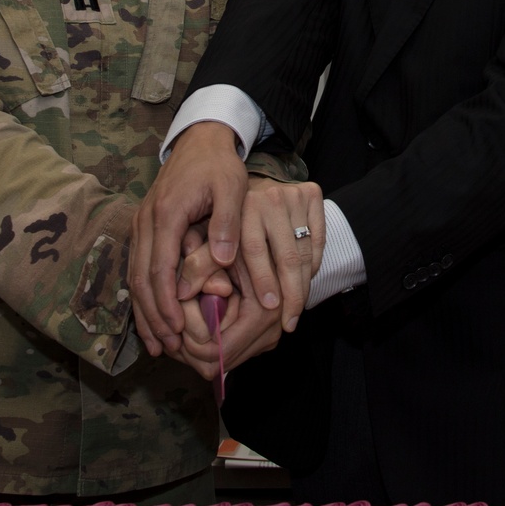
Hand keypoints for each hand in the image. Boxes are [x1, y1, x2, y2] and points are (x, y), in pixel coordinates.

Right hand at [129, 122, 246, 356]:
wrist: (200, 140)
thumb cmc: (218, 165)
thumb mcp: (231, 187)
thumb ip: (227, 223)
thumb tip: (223, 261)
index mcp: (167, 214)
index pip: (160, 268)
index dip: (167, 303)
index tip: (178, 330)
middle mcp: (147, 222)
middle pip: (141, 279)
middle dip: (153, 316)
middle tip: (168, 348)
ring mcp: (142, 224)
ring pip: (135, 276)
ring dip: (145, 311)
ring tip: (159, 344)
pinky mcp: (146, 228)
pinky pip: (139, 267)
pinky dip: (144, 296)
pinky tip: (154, 317)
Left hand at [174, 251, 281, 380]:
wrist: (275, 241)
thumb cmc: (248, 240)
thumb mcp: (220, 248)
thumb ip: (198, 265)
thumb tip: (180, 293)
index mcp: (262, 313)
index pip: (213, 352)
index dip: (187, 336)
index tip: (179, 305)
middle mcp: (271, 332)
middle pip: (214, 364)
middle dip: (189, 343)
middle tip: (177, 310)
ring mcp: (268, 338)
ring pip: (220, 363)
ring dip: (197, 343)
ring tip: (186, 311)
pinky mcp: (263, 338)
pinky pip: (229, 352)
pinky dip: (209, 340)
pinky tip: (198, 315)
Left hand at [209, 177, 323, 333]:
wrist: (249, 182)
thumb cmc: (226, 220)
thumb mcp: (207, 235)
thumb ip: (200, 265)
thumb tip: (185, 294)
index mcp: (242, 205)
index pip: (256, 251)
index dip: (263, 282)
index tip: (270, 310)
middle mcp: (271, 196)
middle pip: (288, 257)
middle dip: (291, 296)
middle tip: (289, 324)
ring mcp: (295, 194)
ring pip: (306, 253)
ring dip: (303, 286)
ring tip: (296, 311)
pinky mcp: (313, 194)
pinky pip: (319, 240)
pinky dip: (315, 264)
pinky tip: (304, 282)